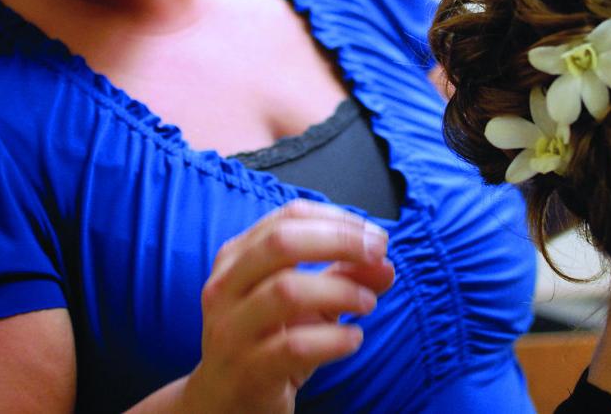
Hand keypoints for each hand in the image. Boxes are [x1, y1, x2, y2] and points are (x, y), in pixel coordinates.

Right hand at [180, 200, 394, 412]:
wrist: (226, 403)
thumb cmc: (268, 341)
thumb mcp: (308, 303)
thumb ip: (344, 277)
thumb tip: (384, 263)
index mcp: (237, 257)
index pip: (289, 216)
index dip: (338, 220)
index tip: (374, 235)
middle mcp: (226, 286)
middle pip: (282, 243)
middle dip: (339, 242)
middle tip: (378, 255)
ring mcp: (232, 329)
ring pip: (286, 291)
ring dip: (340, 291)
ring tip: (368, 303)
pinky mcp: (247, 370)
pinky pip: (295, 346)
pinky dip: (333, 338)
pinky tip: (352, 339)